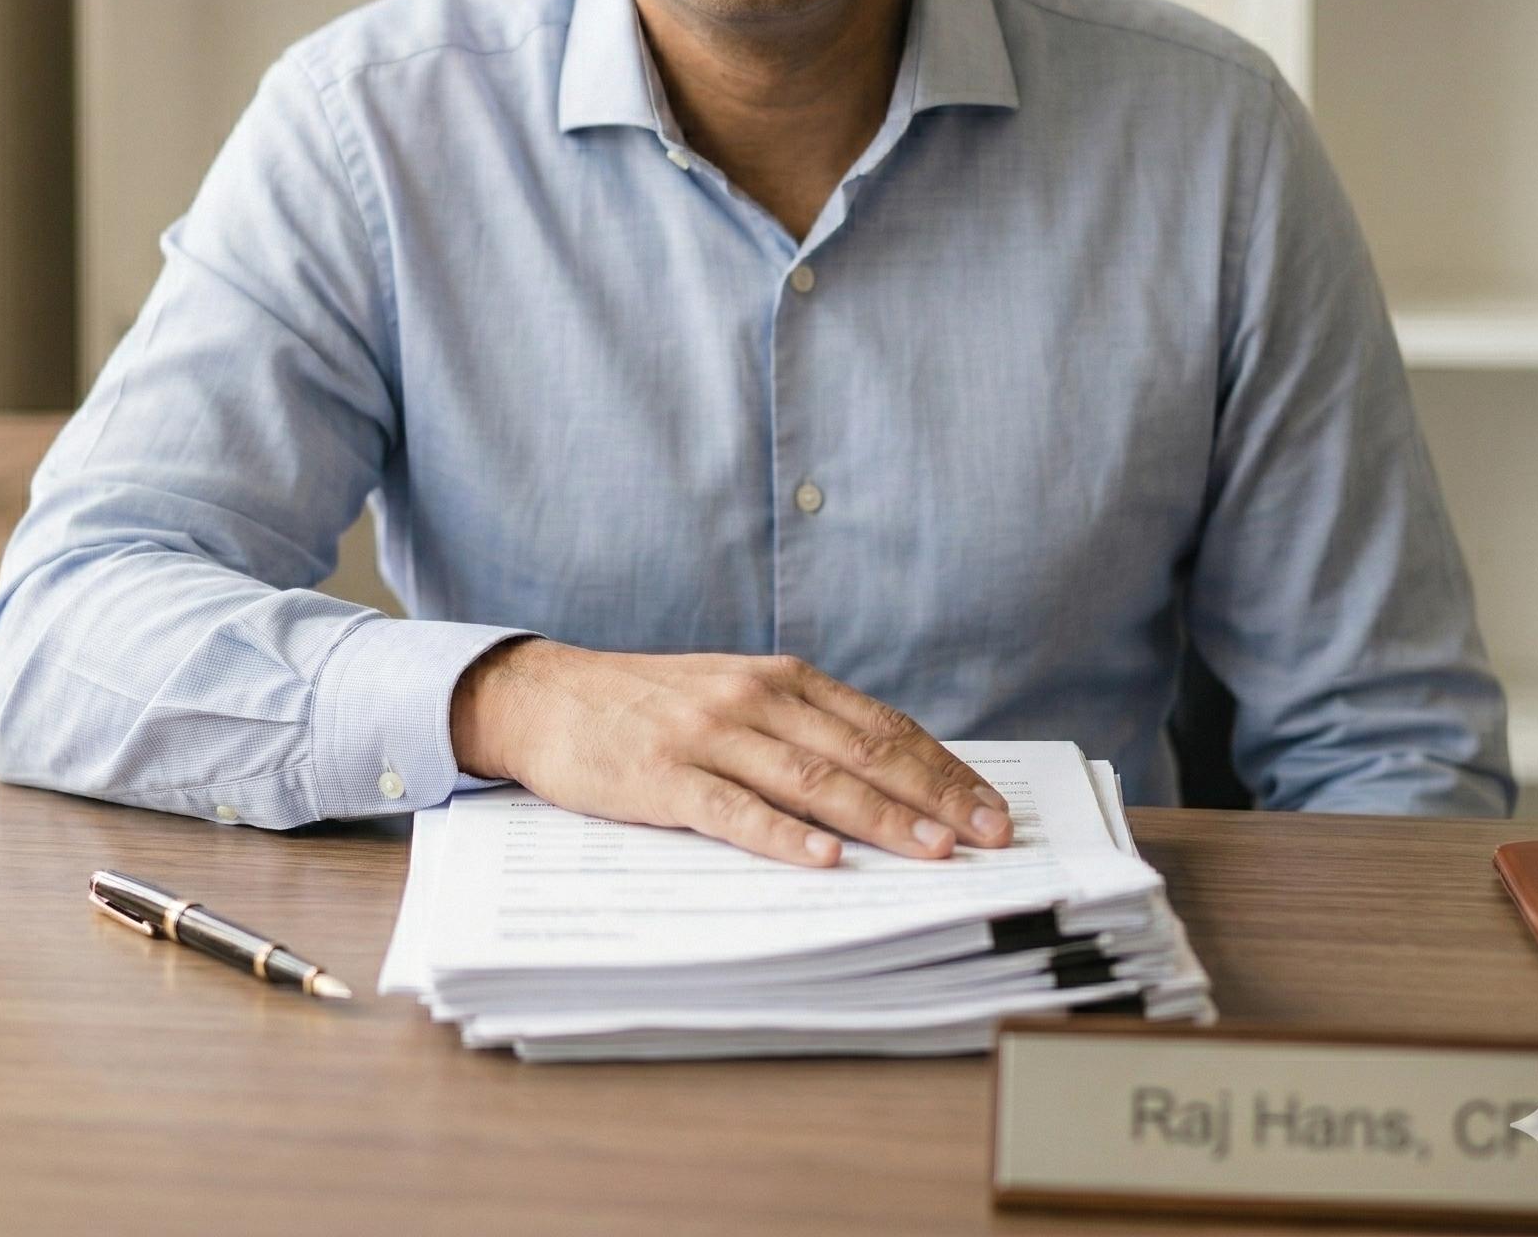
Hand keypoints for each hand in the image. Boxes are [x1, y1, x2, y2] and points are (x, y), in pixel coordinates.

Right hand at [448, 638, 1011, 866]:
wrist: (548, 696)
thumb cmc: (650, 706)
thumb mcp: (734, 695)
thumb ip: (800, 726)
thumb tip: (888, 777)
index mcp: (780, 679)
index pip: (881, 726)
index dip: (941, 767)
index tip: (989, 807)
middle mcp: (754, 698)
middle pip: (861, 752)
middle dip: (933, 797)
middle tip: (986, 838)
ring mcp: (709, 735)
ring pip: (812, 780)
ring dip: (879, 818)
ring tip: (931, 851)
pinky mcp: (664, 775)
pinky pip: (734, 809)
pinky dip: (783, 835)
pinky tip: (824, 858)